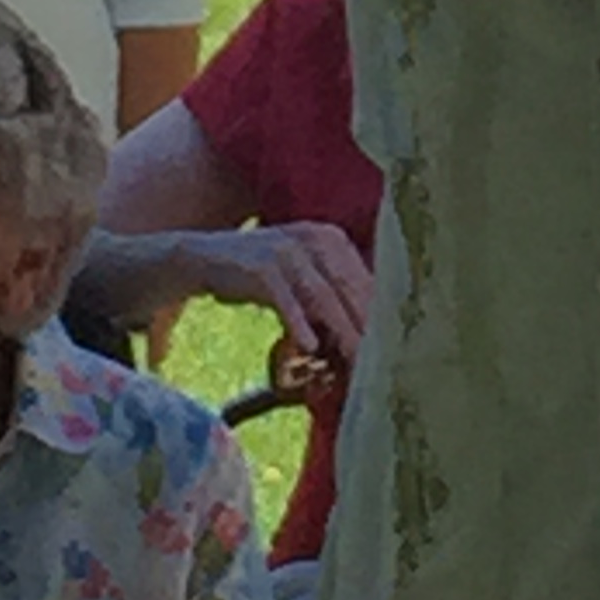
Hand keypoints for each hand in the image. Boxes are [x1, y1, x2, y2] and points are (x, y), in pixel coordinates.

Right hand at [157, 220, 370, 364]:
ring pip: (323, 296)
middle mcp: (313, 238)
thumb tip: (370, 326)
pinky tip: (309, 347)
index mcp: (330, 237)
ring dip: (342, 330)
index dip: (379, 313)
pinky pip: (286, 300)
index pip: (364, 278)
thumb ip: (333, 290)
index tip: (393, 345)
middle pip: (349, 288)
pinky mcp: (262, 268)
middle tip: (382, 361)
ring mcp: (287, 251)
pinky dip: (299, 323)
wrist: (205, 258)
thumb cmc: (263, 274)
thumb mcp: (303, 273)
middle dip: (365, 326)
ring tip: (357, 359)